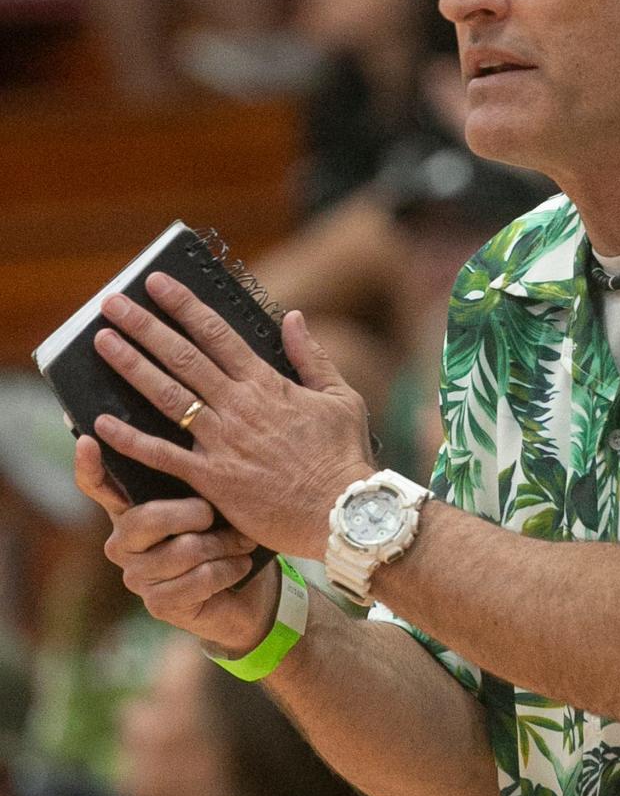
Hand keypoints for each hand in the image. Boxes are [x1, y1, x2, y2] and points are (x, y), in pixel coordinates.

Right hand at [74, 436, 276, 651]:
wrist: (246, 588)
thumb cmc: (226, 532)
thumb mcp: (213, 499)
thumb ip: (193, 475)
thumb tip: (195, 437)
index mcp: (132, 508)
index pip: (99, 486)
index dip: (90, 465)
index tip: (90, 440)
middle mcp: (124, 542)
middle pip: (148, 518)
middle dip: (195, 513)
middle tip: (217, 514)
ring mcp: (137, 575)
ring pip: (184, 550)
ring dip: (224, 544)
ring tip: (242, 541)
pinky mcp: (158, 603)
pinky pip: (198, 580)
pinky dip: (228, 569)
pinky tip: (239, 566)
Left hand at [90, 271, 373, 558]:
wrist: (340, 512)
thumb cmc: (343, 456)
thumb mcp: (340, 396)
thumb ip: (311, 355)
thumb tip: (294, 316)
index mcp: (267, 383)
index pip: (216, 333)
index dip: (183, 305)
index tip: (157, 284)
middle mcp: (238, 406)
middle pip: (182, 356)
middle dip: (144, 326)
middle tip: (112, 304)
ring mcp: (222, 441)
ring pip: (167, 395)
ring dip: (131, 366)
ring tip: (103, 342)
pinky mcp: (211, 479)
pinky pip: (162, 456)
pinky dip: (130, 440)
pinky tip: (100, 423)